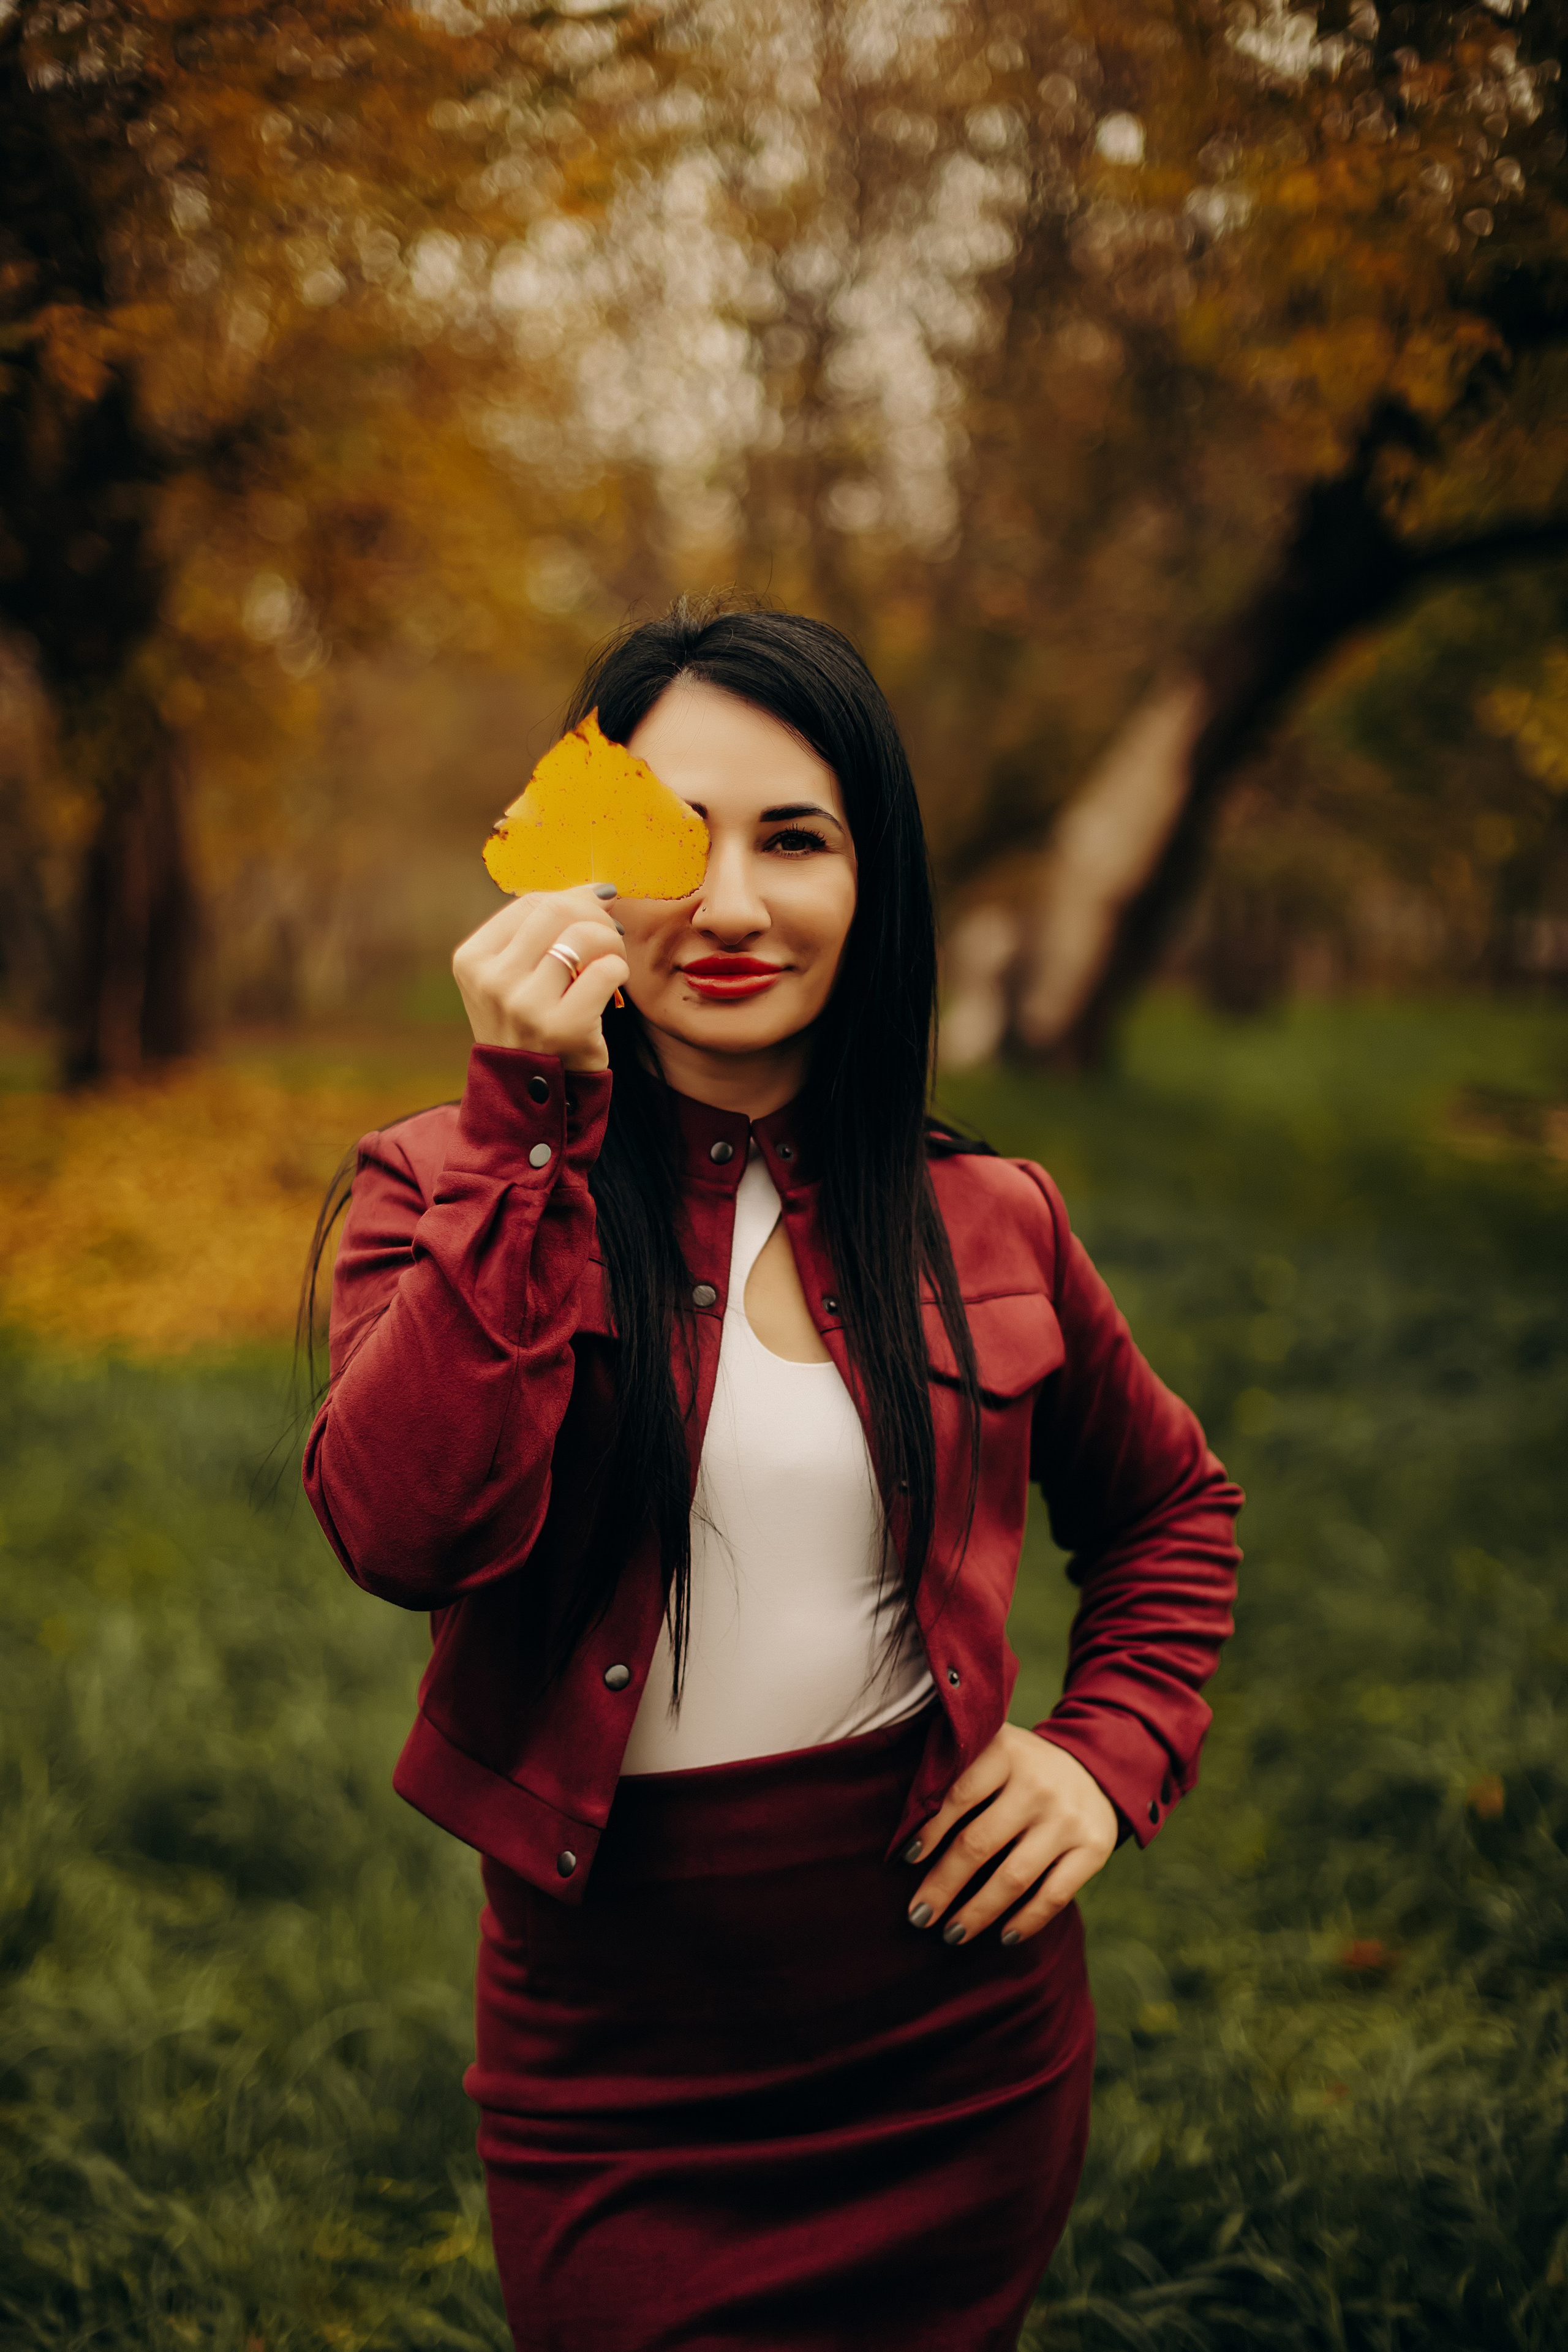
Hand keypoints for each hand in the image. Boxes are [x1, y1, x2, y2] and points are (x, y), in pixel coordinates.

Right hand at [452, 886, 629, 1072]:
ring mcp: (525, 1005)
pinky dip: (619, 970)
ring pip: (584, 936)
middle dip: (594, 916)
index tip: (593, 913)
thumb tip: (598, 890)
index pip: (530, 902)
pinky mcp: (563, 1027)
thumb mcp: (512, 976)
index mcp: (472, 960)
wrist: (530, 1092)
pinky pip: (606, 970)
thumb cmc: (528, 1024)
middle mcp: (492, 980)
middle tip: (608, 936)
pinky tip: (612, 985)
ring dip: (611, 941)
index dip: (571, 899)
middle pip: (557, 910)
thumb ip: (541, 931)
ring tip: (611, 960)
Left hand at [903, 1724, 1117, 1947]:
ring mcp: (1067, 1819)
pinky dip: (1026, 1921)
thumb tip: (906, 1833)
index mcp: (1006, 1752)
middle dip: (943, 1885)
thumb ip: (957, 1773)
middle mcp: (1038, 1784)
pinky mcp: (1094, 1848)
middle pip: (979, 1843)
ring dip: (977, 1912)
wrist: (1097, 1766)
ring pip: (1014, 1877)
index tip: (906, 1860)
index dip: (929, 1830)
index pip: (958, 1794)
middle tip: (918, 1915)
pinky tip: (1002, 1937)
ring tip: (951, 1934)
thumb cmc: (1023, 1767)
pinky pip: (1054, 1895)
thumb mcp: (994, 1751)